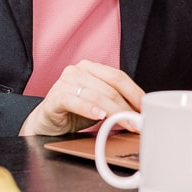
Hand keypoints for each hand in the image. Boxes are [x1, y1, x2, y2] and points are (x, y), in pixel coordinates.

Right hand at [19, 60, 144, 136]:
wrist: (45, 123)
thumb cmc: (73, 112)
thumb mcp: (98, 105)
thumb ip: (115, 102)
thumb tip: (139, 112)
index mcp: (91, 68)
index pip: (118, 76)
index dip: (134, 92)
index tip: (145, 107)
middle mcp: (78, 71)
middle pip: (110, 87)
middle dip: (127, 106)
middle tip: (138, 121)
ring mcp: (65, 82)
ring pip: (97, 95)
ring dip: (115, 112)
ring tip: (126, 123)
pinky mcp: (55, 97)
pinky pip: (75, 101)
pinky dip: (89, 109)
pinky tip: (99, 116)